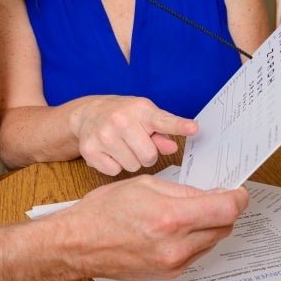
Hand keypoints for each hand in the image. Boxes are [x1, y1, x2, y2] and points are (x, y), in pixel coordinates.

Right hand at [58, 175, 248, 280]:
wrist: (79, 244)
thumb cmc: (104, 211)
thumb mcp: (145, 185)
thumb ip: (183, 191)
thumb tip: (210, 195)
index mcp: (171, 217)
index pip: (226, 210)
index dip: (238, 198)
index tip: (238, 192)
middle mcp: (177, 245)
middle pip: (224, 226)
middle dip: (224, 210)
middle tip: (213, 198)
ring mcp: (174, 264)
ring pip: (213, 241)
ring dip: (210, 226)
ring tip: (188, 213)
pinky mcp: (169, 274)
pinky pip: (197, 254)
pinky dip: (195, 240)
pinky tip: (177, 230)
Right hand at [68, 95, 198, 175]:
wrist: (87, 113)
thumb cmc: (122, 115)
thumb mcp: (145, 116)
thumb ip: (162, 132)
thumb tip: (172, 148)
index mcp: (139, 109)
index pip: (163, 120)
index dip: (179, 125)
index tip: (193, 128)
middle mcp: (120, 120)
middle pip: (149, 156)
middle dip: (147, 155)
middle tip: (138, 144)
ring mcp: (103, 135)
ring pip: (132, 166)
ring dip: (131, 160)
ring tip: (122, 146)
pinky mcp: (90, 150)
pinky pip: (114, 171)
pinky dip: (114, 165)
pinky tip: (109, 152)